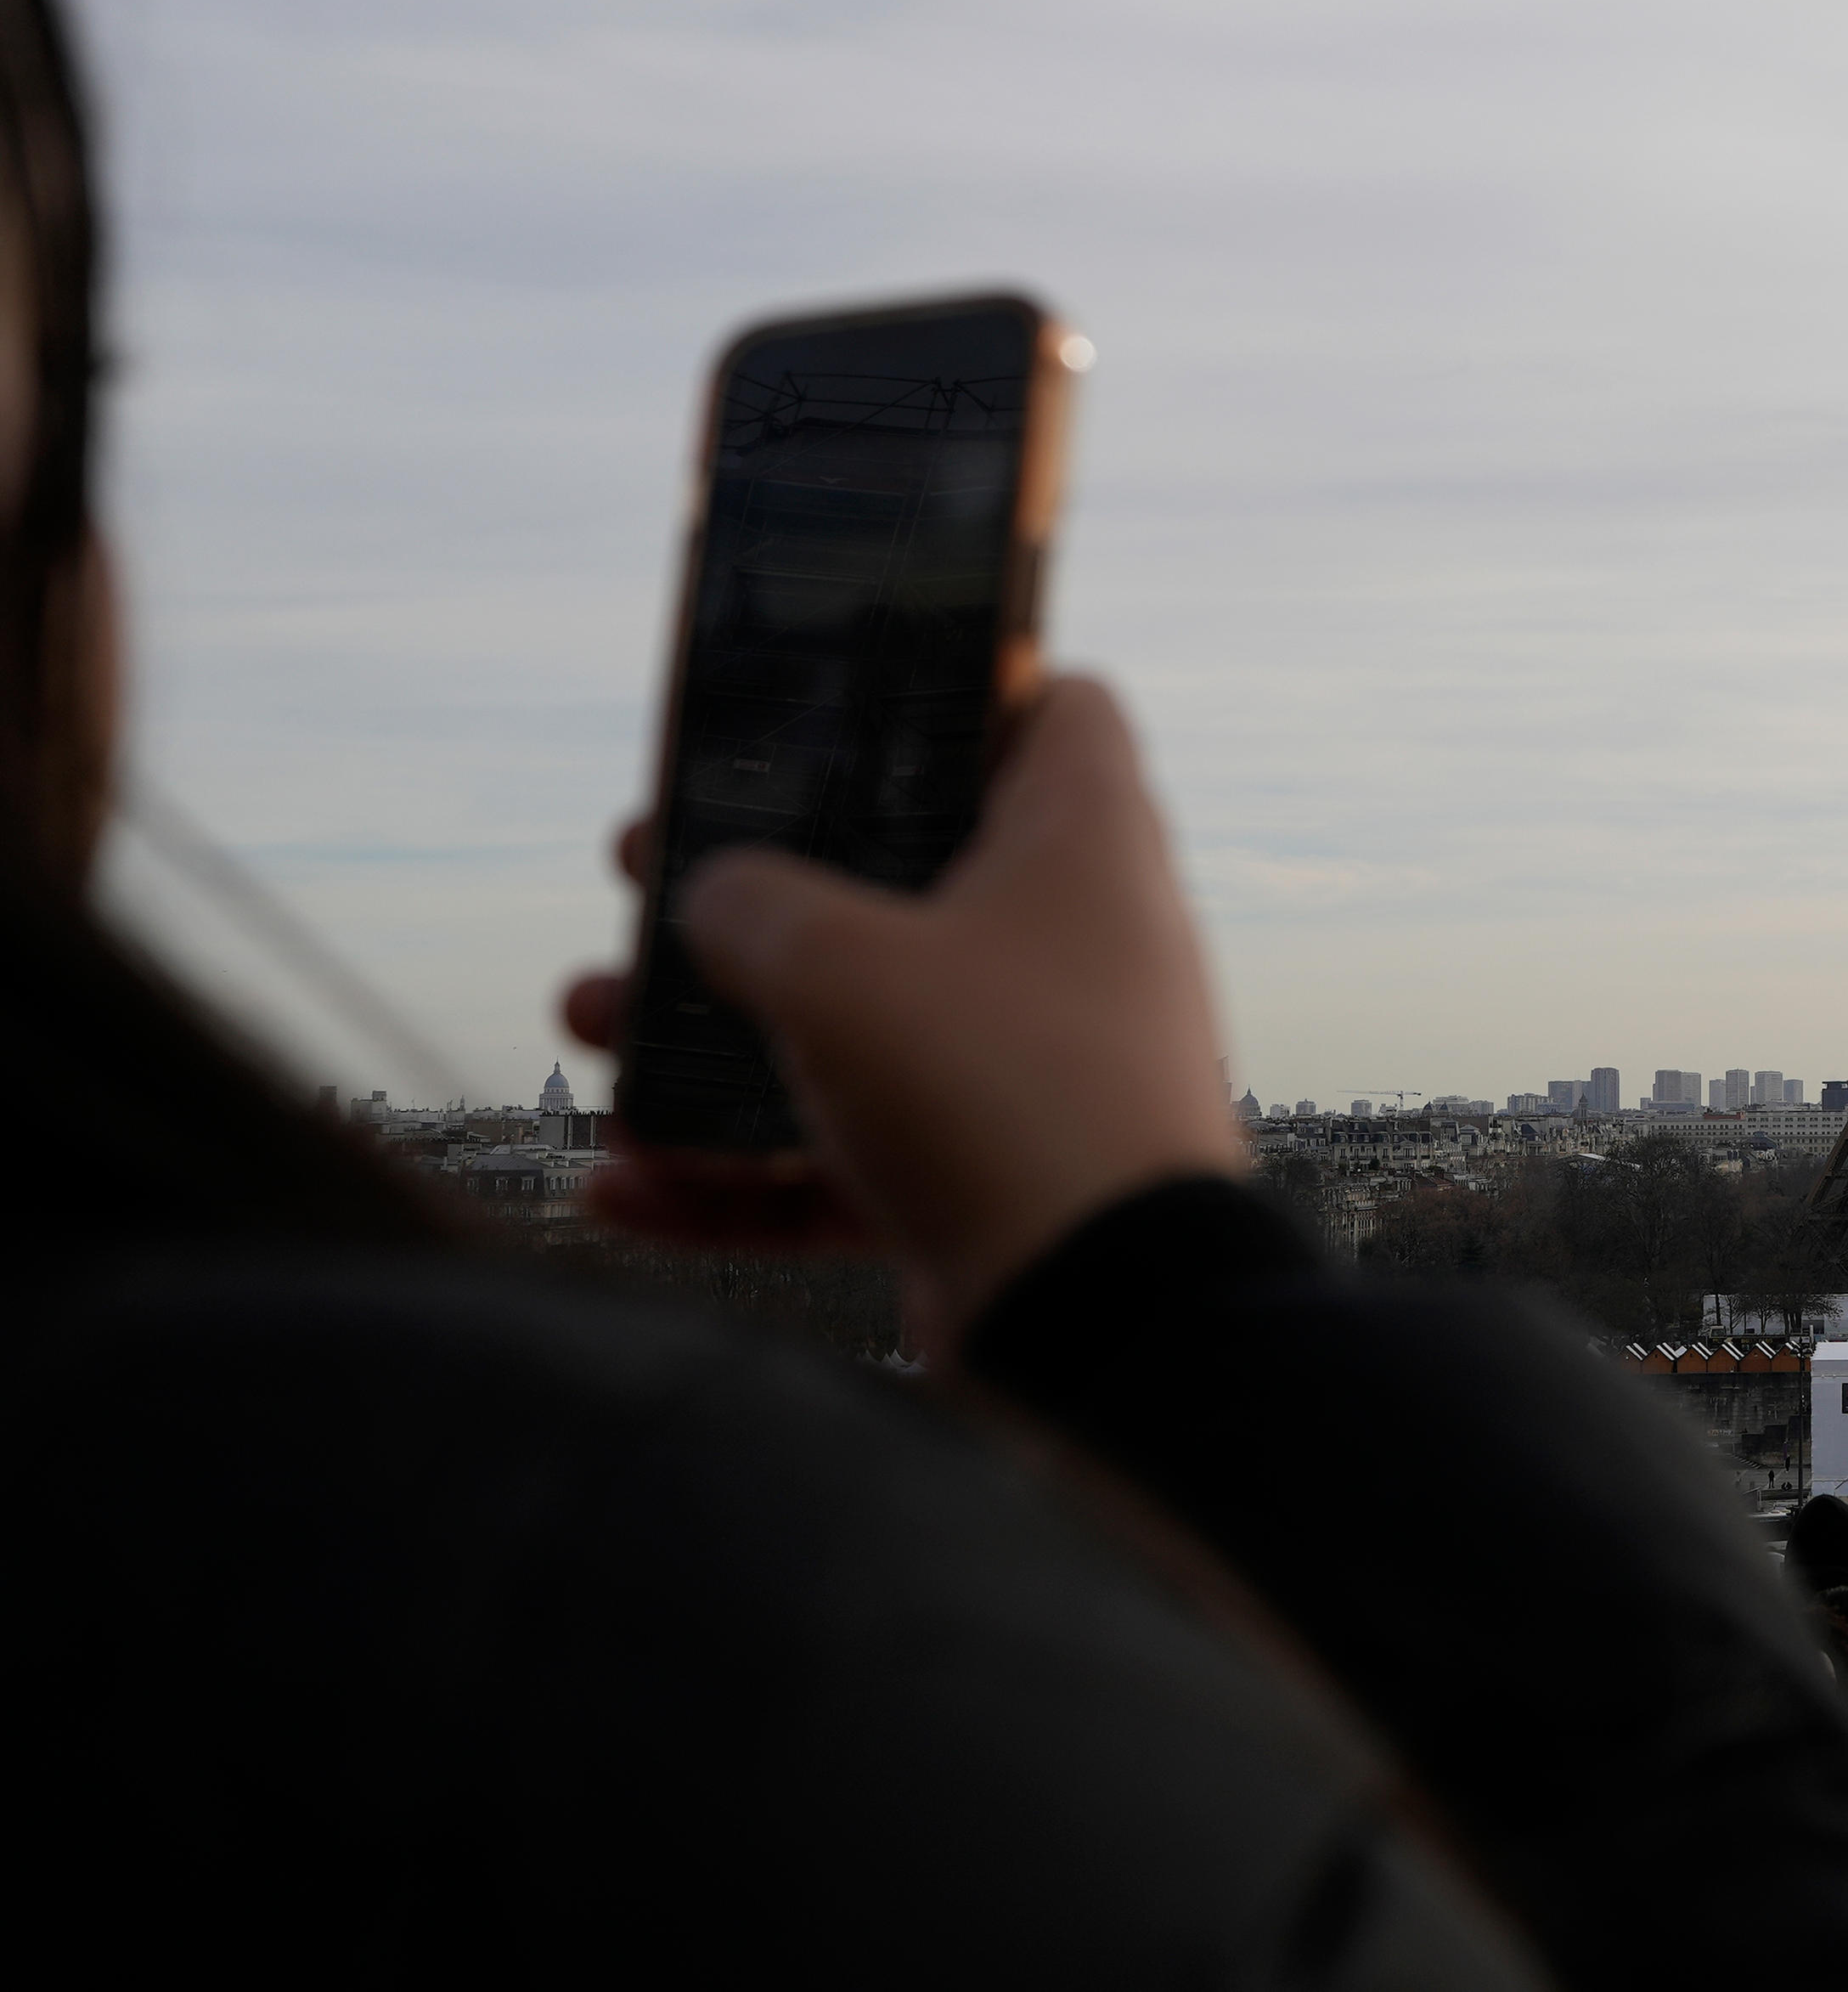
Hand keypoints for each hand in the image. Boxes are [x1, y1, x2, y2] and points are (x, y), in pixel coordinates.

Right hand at [571, 678, 1241, 1351]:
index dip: (961, 685)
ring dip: (714, 1034)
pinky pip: (847, 1156)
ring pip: (854, 1023)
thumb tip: (712, 893)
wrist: (1102, 1317)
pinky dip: (741, 1173)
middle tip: (639, 874)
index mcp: (1079, 841)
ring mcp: (1030, 1064)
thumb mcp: (838, 965)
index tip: (845, 700)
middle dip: (755, 885)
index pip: (1055, 709)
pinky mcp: (989, 1176)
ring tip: (590, 1028)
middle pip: (899, 874)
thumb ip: (752, 904)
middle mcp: (1070, 941)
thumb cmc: (998, 1091)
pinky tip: (620, 1185)